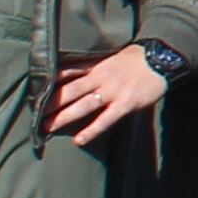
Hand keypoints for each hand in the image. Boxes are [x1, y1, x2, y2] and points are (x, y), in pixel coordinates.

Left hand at [46, 49, 170, 144]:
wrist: (163, 59)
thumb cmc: (137, 59)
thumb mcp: (112, 57)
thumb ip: (94, 67)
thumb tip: (74, 75)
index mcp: (96, 65)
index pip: (67, 73)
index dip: (49, 83)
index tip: (34, 92)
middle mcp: (101, 77)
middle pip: (70, 91)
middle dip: (50, 104)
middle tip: (34, 116)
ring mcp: (114, 90)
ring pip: (84, 105)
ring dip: (64, 117)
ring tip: (47, 127)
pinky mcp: (127, 103)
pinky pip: (106, 119)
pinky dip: (92, 130)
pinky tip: (79, 140)